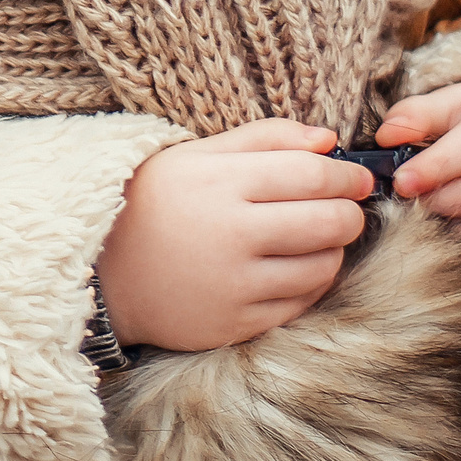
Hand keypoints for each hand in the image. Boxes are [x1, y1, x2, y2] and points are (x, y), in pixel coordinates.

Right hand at [93, 119, 372, 352]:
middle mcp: (228, 232)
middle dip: (351, 212)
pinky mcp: (236, 323)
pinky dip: (310, 283)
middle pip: (328, 221)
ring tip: (315, 237)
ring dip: (333, 249)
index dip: (346, 173)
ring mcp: (233, 283)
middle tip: (346, 208)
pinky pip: (302, 302)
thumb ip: (264, 138)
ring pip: (324, 265)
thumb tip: (329, 139)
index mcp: (217, 181)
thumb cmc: (155, 203)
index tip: (358, 176)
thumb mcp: (195, 155)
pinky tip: (293, 267)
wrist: (103, 271)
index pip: (310, 173)